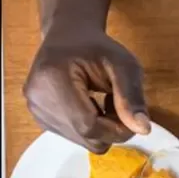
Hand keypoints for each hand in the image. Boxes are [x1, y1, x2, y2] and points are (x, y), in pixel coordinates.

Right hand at [24, 23, 149, 152]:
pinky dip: (91, 127)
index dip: (117, 128)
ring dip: (103, 128)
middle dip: (112, 128)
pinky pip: (76, 136)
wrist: (68, 37)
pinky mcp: (40, 117)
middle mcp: (37, 99)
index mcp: (53, 81)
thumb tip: (143, 129)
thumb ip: (132, 96)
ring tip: (103, 101)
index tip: (131, 114)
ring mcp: (35, 110)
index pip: (89, 126)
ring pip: (83, 140)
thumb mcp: (124, 64)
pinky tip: (91, 106)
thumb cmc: (98, 48)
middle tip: (117, 102)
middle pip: (87, 137)